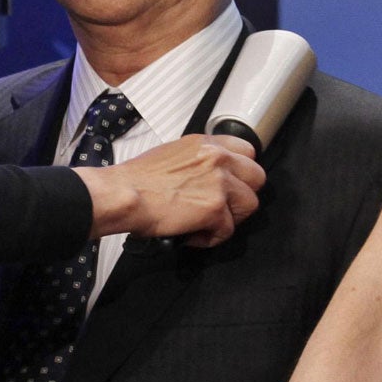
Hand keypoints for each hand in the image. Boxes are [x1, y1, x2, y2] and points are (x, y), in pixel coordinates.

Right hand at [77, 135, 264, 247]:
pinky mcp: (215, 208)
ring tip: (208, 224)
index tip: (234, 182)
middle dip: (241, 196)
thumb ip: (198, 160)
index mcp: (206, 143)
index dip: (242, 171)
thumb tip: (207, 174)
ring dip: (230, 218)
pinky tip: (192, 235)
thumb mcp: (172, 154)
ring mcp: (219, 182)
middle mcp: (217, 158)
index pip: (248, 150)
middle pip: (257, 177)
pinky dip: (211, 238)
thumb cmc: (137, 179)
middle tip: (222, 207)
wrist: (124, 194)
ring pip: (249, 204)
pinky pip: (228, 230)